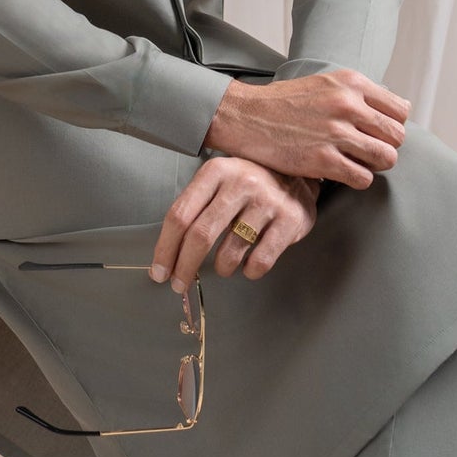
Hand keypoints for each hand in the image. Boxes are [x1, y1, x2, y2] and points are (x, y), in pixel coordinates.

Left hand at [148, 157, 320, 293]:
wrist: (297, 174)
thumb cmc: (248, 183)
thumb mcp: (219, 181)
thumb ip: (195, 207)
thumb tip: (167, 254)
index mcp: (216, 172)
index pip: (180, 214)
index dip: (165, 248)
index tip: (159, 272)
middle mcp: (240, 183)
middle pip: (200, 235)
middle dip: (184, 267)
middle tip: (178, 284)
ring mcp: (267, 201)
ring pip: (230, 253)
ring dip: (221, 269)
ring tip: (223, 266)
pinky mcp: (289, 220)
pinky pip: (260, 261)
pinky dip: (249, 272)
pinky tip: (248, 265)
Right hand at [203, 69, 410, 188]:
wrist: (246, 116)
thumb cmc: (286, 102)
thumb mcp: (325, 83)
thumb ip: (359, 93)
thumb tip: (401, 109)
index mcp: (350, 83)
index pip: (400, 110)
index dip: (393, 125)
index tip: (378, 132)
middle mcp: (347, 104)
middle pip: (397, 136)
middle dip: (386, 146)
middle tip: (368, 150)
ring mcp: (335, 133)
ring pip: (386, 158)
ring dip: (374, 165)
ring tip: (357, 162)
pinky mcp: (322, 160)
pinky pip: (363, 179)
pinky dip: (357, 180)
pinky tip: (342, 172)